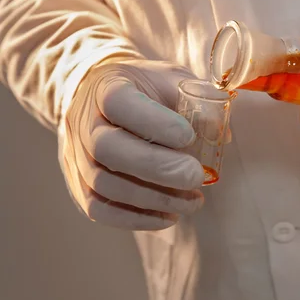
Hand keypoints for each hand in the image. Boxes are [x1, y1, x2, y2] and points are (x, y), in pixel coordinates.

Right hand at [60, 58, 220, 229]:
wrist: (98, 98)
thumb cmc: (144, 90)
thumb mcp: (171, 81)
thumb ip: (198, 101)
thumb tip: (222, 137)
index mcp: (107, 88)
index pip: (119, 103)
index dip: (155, 123)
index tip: (189, 135)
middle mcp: (84, 123)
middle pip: (108, 149)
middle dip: (158, 168)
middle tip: (196, 177)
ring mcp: (77, 157)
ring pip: (106, 185)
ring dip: (155, 199)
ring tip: (194, 201)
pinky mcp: (79, 186)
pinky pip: (101, 210)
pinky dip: (137, 219)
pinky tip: (169, 216)